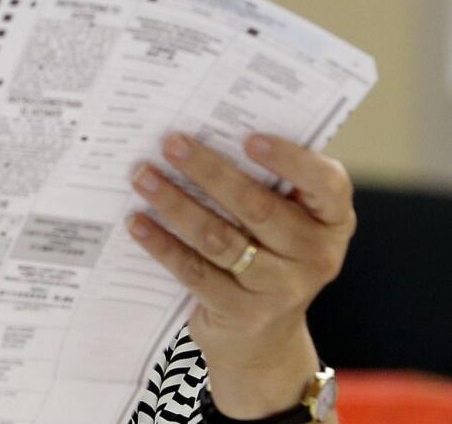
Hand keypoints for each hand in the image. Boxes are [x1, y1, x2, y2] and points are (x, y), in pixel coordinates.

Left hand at [127, 132, 354, 417]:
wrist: (264, 339)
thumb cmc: (270, 255)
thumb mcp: (286, 222)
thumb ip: (267, 183)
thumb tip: (207, 132)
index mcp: (333, 222)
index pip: (326, 185)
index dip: (290, 159)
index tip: (248, 138)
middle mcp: (315, 256)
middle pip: (257, 207)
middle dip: (208, 171)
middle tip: (171, 143)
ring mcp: (280, 290)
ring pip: (219, 238)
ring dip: (175, 203)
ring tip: (142, 176)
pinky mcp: (241, 313)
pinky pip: (194, 270)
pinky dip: (162, 244)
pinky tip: (138, 222)